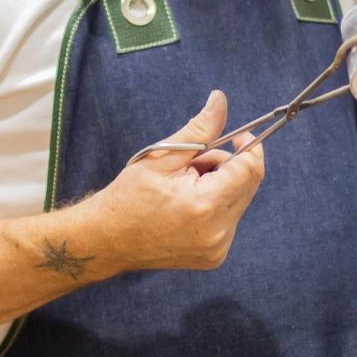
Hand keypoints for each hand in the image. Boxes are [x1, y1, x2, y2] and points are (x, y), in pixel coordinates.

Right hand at [73, 91, 267, 274]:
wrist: (107, 240)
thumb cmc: (128, 197)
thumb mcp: (161, 156)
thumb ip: (199, 130)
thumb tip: (221, 100)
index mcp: (204, 204)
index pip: (249, 170)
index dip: (248, 147)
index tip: (236, 136)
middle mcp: (217, 231)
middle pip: (248, 185)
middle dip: (228, 166)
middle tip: (194, 164)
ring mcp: (217, 248)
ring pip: (239, 201)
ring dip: (221, 186)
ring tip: (185, 188)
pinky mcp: (215, 256)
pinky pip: (229, 219)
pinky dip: (216, 206)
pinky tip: (188, 207)